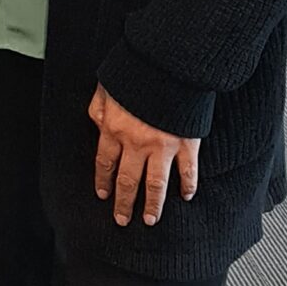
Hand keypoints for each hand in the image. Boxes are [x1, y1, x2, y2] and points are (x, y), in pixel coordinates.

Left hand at [91, 84, 199, 227]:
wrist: (165, 65)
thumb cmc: (134, 74)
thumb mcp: (105, 89)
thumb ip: (99, 111)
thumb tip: (98, 126)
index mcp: (114, 130)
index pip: (104, 164)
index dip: (103, 181)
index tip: (103, 195)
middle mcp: (136, 143)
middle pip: (127, 180)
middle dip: (123, 203)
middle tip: (122, 219)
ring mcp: (162, 146)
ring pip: (155, 184)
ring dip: (152, 205)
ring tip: (150, 220)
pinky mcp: (186, 143)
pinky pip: (188, 170)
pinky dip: (188, 185)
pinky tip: (186, 196)